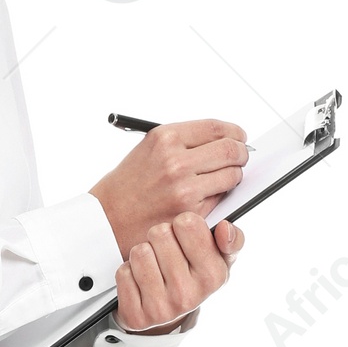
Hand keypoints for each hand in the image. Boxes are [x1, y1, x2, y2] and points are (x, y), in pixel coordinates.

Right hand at [91, 118, 246, 254]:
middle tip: (241, 157)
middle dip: (241, 153)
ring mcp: (184, 188)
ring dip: (234, 176)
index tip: (239, 137)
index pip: (216, 128)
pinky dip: (220, 196)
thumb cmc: (128, 184)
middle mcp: (175, 161)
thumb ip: (185, 141)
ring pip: (231, 175)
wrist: (106, 218)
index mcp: (165, 138)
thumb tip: (224, 139)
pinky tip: (207, 195)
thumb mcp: (150, 149)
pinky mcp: (189, 213)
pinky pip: (220, 199)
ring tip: (224, 178)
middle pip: (230, 150)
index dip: (235, 132)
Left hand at [114, 211, 243, 333]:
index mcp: (213, 276)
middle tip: (166, 251)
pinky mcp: (136, 316)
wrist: (168, 314)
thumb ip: (232, 240)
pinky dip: (128, 272)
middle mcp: (188, 295)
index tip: (185, 235)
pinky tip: (140, 281)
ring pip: (139, 252)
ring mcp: (161, 308)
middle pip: (159, 233)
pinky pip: (123, 273)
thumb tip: (225, 228)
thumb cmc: (194, 278)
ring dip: (143, 253)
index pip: (187, 223)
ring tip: (153, 264)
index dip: (182, 224)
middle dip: (160, 237)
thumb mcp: (220, 259)